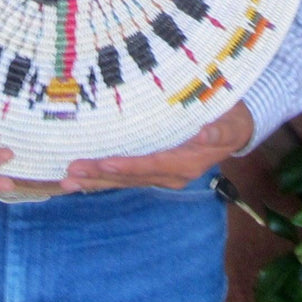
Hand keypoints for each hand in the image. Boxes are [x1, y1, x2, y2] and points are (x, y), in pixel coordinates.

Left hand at [59, 99, 253, 193]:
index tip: (105, 163)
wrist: (234, 130)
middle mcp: (171, 174)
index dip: (128, 166)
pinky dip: (104, 178)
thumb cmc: (229, 120)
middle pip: (131, 177)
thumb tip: (207, 133)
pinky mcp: (154, 169)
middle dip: (100, 176)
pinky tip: (83, 179)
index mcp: (186, 163)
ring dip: (96, 181)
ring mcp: (161, 174)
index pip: (152, 166)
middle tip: (70, 173)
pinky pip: (126, 177)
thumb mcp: (229, 123)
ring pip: (124, 180)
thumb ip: (220, 130)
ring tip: (67, 181)